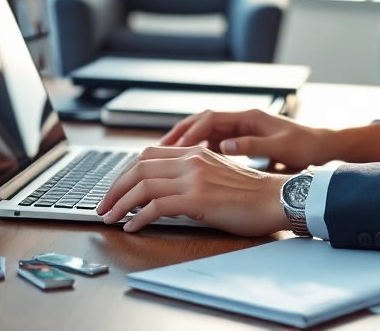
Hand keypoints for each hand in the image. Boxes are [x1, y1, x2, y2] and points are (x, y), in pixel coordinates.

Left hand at [95, 145, 288, 235]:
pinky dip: (139, 217)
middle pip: (138, 167)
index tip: (115, 189)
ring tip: (111, 218)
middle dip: (115, 188)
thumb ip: (191, 173)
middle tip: (104, 206)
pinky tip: (133, 227)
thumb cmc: (250, 193)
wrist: (275, 198)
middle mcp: (191, 160)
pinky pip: (157, 206)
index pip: (147, 154)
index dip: (125, 171)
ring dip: (121, 204)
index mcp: (194, 152)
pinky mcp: (198, 198)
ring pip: (143, 185)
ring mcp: (194, 178)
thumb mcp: (216, 172)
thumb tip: (164, 188)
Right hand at [160, 109, 336, 169]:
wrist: (322, 146)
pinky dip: (197, 150)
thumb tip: (223, 147)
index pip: (210, 119)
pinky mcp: (242, 140)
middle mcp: (241, 119)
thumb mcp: (280, 148)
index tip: (176, 147)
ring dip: (185, 142)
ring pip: (204, 132)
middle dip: (179, 134)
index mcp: (249, 117)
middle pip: (201, 122)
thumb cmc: (305, 146)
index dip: (191, 132)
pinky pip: (212, 142)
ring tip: (165, 157)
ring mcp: (240, 129)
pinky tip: (185, 165)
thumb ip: (252, 147)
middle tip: (160, 149)